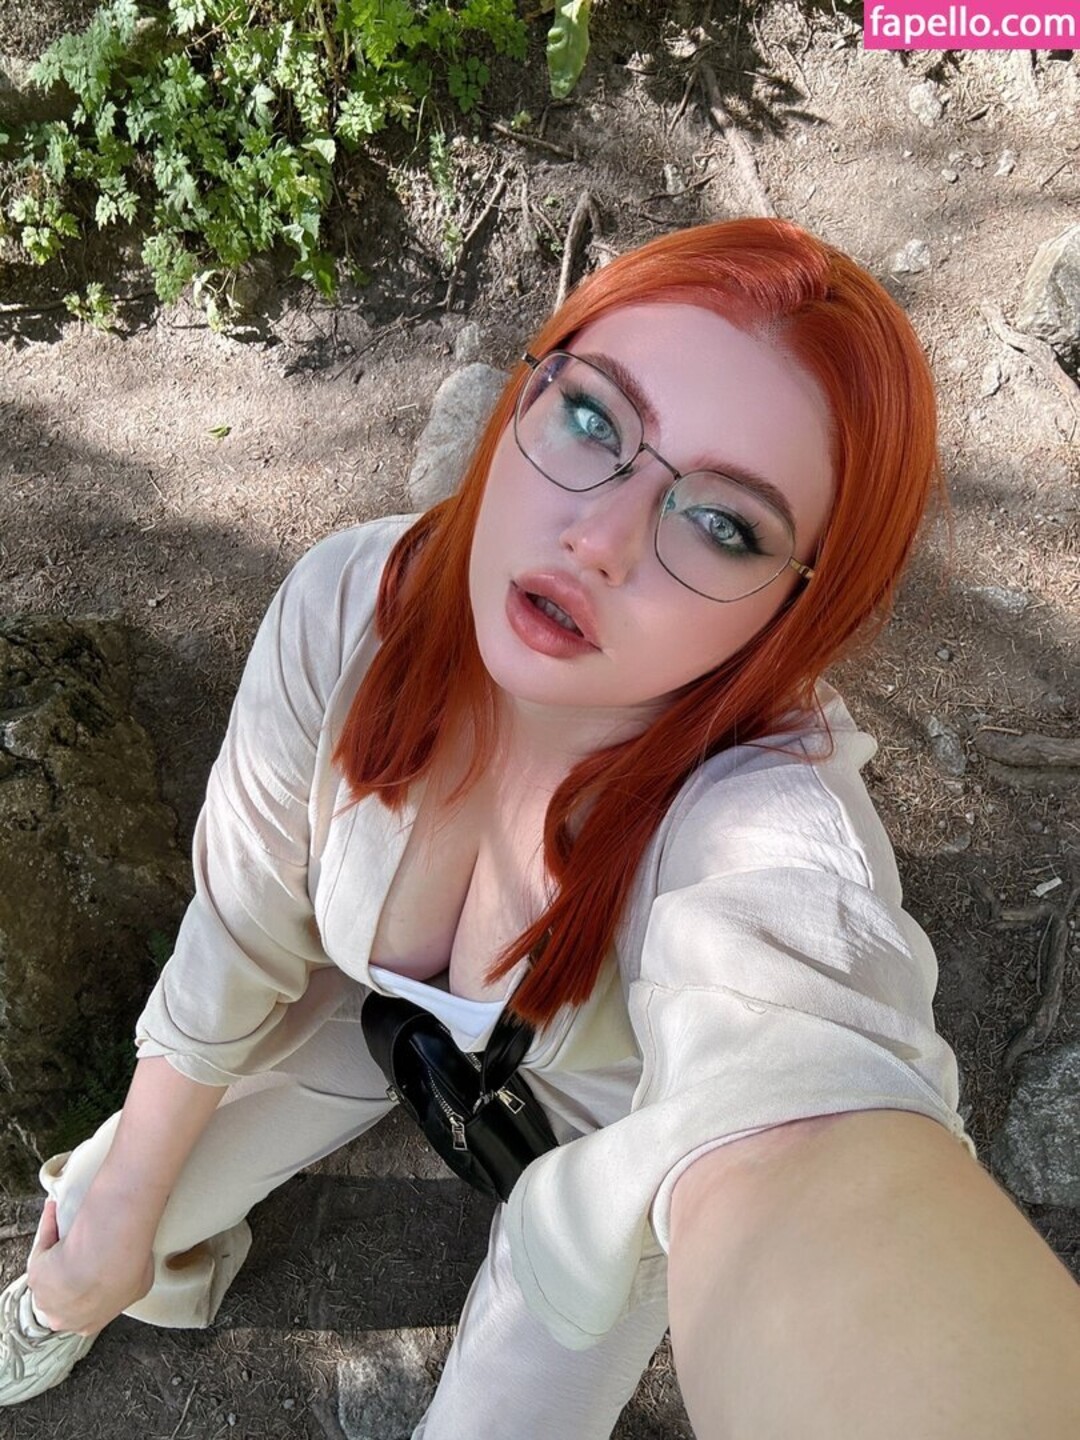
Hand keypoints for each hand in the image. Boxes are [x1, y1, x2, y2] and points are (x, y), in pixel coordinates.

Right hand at [26, 1197, 155, 1335]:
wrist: (102, 1257)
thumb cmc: (123, 1271)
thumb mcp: (142, 1282)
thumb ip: (134, 1281)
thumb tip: (138, 1267)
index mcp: (87, 1324)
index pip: (84, 1313)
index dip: (90, 1291)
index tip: (96, 1270)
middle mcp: (62, 1317)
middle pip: (64, 1297)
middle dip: (70, 1277)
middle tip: (84, 1250)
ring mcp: (45, 1297)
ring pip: (51, 1273)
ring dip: (59, 1254)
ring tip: (74, 1229)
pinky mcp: (35, 1272)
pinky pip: (43, 1246)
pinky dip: (49, 1227)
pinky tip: (57, 1210)